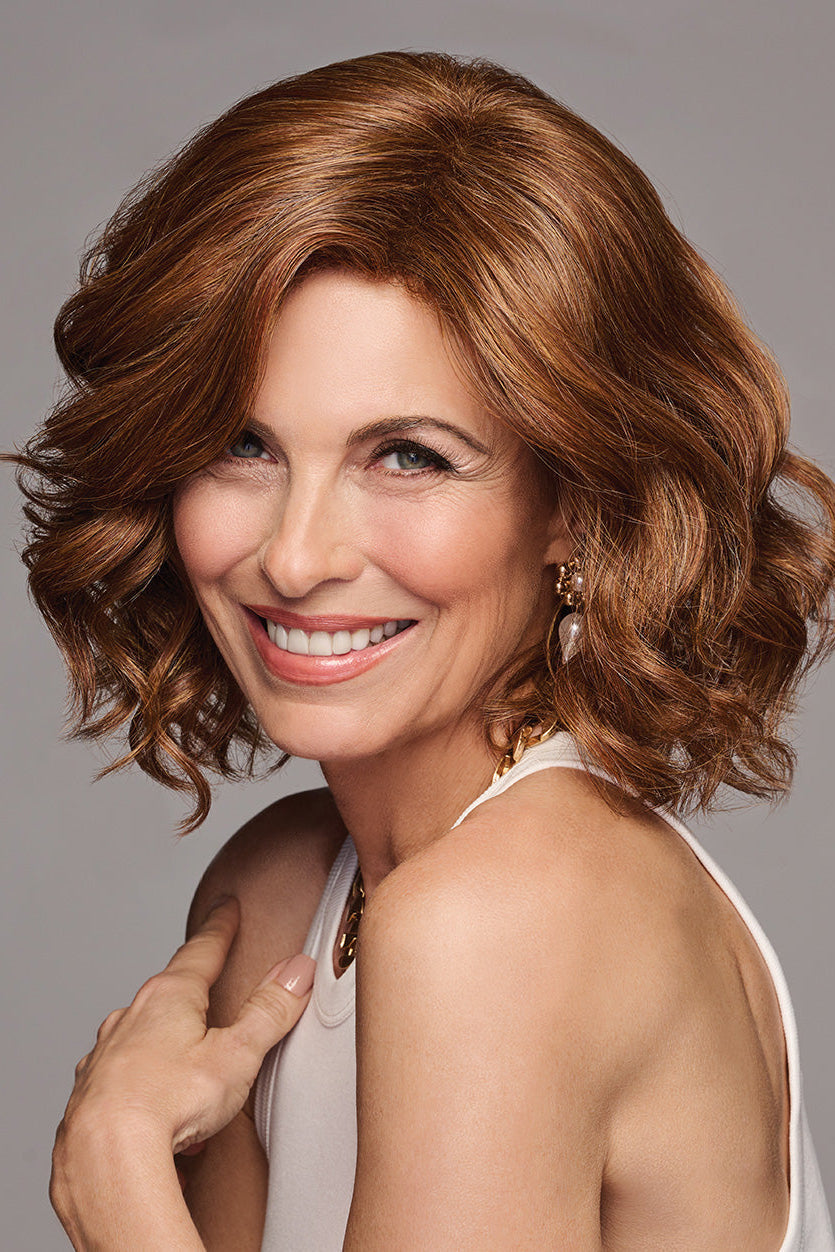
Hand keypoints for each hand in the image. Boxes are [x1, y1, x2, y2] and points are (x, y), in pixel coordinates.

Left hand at [51, 896, 315, 1233]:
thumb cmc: (167, 1104)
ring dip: (164, 1040)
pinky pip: (122, 1078)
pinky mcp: (89, 1095)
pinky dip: (143, 1084)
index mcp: (169, 997)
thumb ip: (268, 1012)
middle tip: (206, 976)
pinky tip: (156, 1110)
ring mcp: (105, 1056)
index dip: (219, 928)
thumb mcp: (237, 1054)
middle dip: (189, 985)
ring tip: (186, 1059)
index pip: (201, 949)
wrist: (102, 1159)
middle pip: (167, 990)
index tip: (226, 908)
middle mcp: (130, 1018)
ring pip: (139, 1034)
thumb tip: (296, 971)